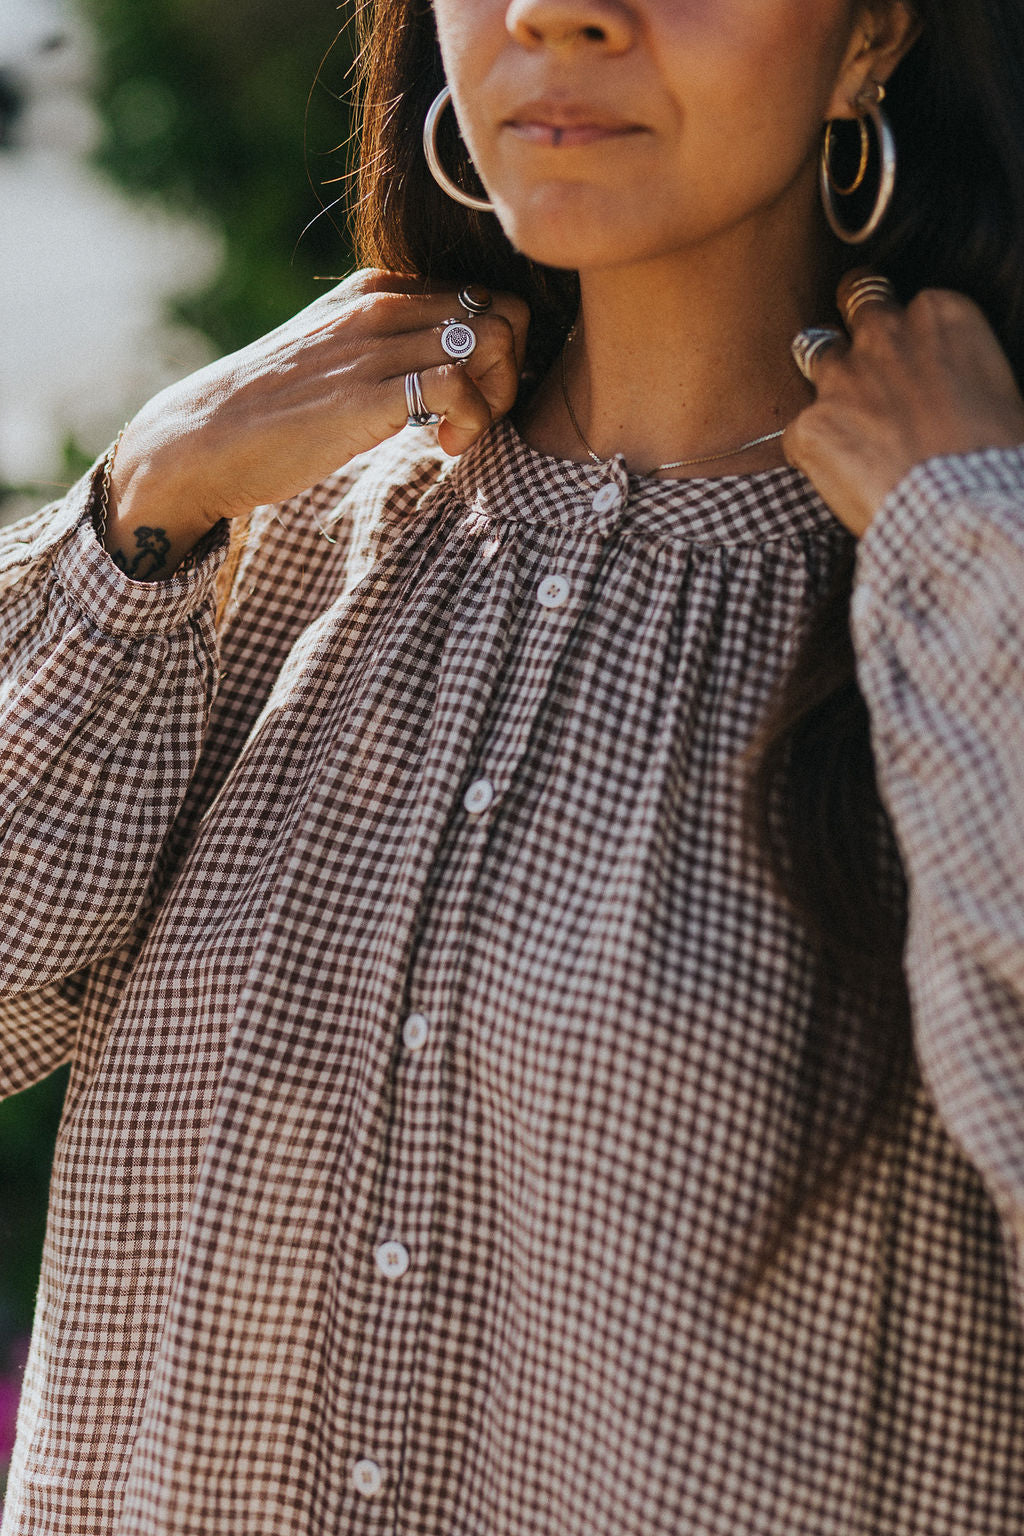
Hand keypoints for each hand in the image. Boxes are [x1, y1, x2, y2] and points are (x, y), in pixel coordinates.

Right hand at [108, 269, 529, 569]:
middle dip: (508, 372)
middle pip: (503, 312)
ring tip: (458, 435)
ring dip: (495, 399)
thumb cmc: (270, 414)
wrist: (204, 439)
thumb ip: (384, 351)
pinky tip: (443, 448)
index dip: (496, 353)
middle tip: (475, 418)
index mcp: (374, 290)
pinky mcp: (369, 392)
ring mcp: (375, 344)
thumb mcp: (334, 360)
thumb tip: (439, 373)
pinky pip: (461, 385)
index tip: (468, 400)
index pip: (482, 296)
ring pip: (494, 341)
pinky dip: (472, 423)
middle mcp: (381, 305)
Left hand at [784, 270, 1023, 537]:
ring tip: (846, 423)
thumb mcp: (995, 389)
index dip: (906, 334)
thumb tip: (951, 389)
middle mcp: (884, 334)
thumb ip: (957, 367)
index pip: (910, 303)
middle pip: (856, 303)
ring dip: (827, 383)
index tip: (910, 359)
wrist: (960, 510)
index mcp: (940, 315)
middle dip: (855, 324)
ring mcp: (839, 379)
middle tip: (861, 357)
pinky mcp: (809, 426)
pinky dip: (814, 452)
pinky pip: (800, 433)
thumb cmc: (992, 457)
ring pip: (814, 355)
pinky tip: (840, 477)